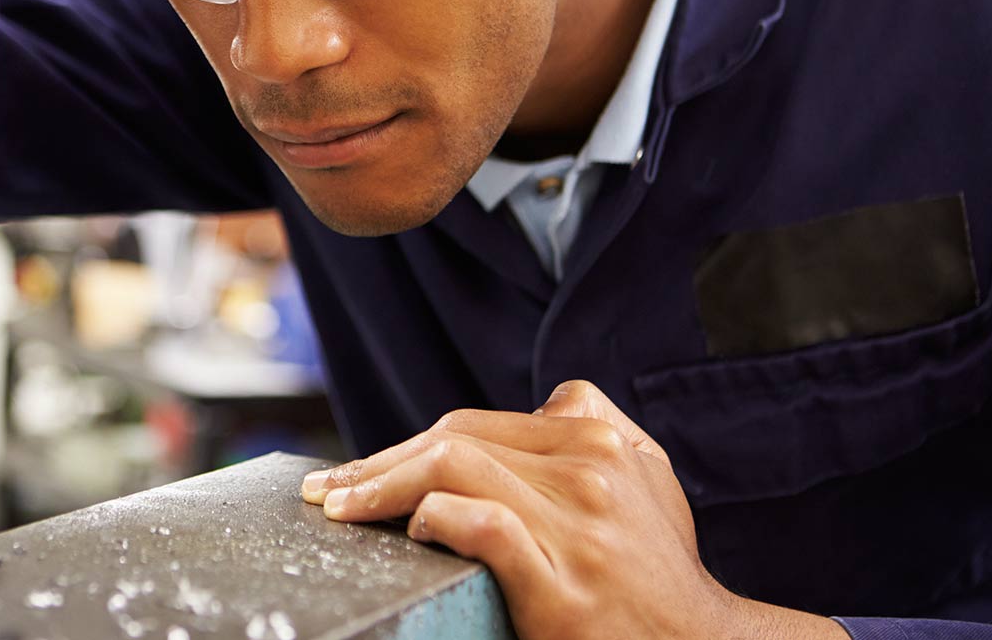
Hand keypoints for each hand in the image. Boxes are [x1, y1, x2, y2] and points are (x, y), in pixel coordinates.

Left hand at [300, 380, 846, 639]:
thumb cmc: (662, 575)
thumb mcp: (651, 483)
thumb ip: (600, 429)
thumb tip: (546, 402)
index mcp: (600, 442)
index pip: (475, 425)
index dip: (405, 445)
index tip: (361, 471)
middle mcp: (591, 474)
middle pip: (454, 440)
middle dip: (377, 463)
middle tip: (329, 491)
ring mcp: (580, 530)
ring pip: (456, 469)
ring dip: (382, 487)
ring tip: (343, 512)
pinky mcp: (565, 589)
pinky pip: (484, 527)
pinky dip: (436, 518)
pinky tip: (414, 533)